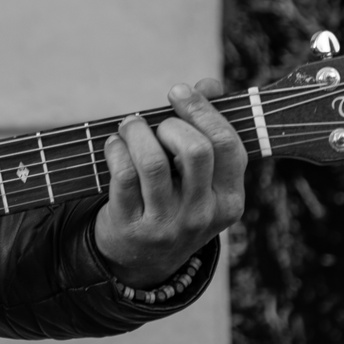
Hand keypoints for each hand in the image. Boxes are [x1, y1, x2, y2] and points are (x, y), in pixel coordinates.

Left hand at [93, 79, 245, 288]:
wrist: (141, 260)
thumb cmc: (173, 201)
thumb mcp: (200, 178)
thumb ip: (207, 128)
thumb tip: (210, 84)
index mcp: (229, 200)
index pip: (229, 146)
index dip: (203, 111)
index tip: (179, 92)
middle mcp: (203, 214)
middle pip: (195, 150)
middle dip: (170, 124)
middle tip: (154, 123)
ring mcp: (167, 223)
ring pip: (153, 162)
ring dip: (137, 132)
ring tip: (130, 126)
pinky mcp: (132, 225)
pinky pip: (124, 175)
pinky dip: (116, 149)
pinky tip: (114, 145)